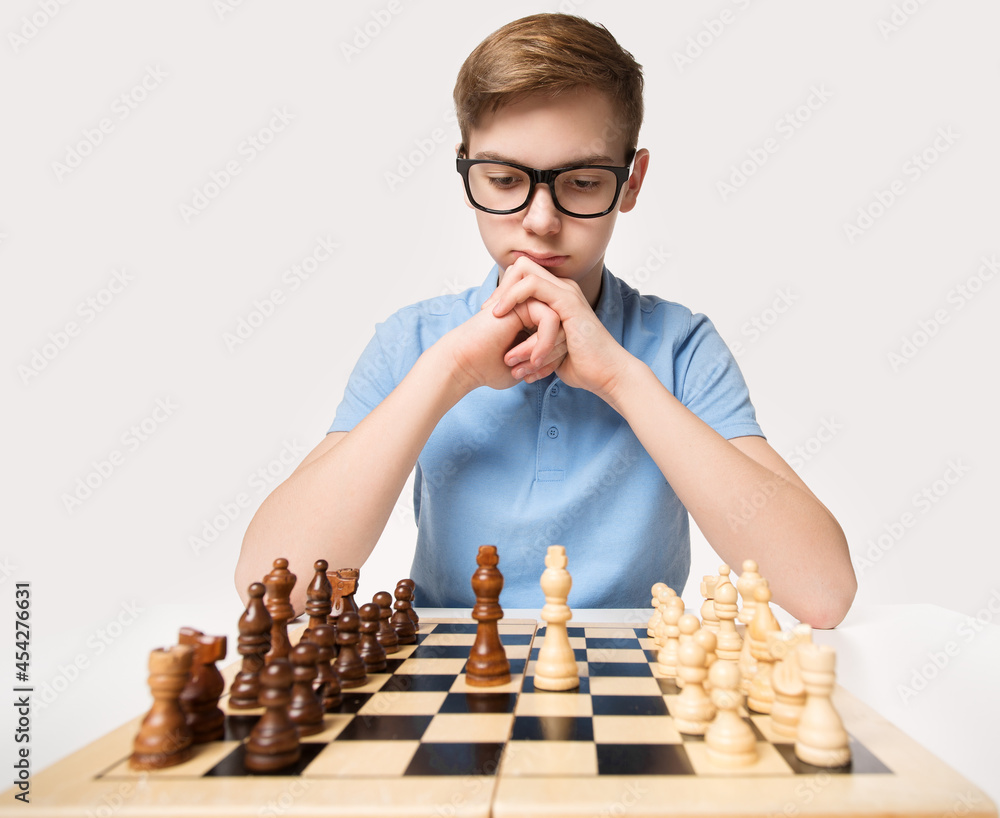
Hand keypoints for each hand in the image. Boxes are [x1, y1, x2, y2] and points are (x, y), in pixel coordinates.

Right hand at [440, 293, 565, 392]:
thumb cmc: (489, 369)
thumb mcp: (525, 366)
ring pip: (560, 322)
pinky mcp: (521, 302)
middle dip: (554, 354)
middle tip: (532, 372)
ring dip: (549, 349)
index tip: (535, 377)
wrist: (464, 364)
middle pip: (565, 326)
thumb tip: (569, 359)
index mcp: (529, 321)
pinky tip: (531, 357)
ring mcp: (525, 303)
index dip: (553, 359)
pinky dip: (544, 342)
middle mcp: (528, 308)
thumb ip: (545, 357)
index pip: (561, 335)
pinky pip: (550, 319)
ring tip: (530, 366)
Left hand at [482, 256, 633, 398]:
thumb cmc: (577, 364)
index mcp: (557, 297)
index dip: (503, 291)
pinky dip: (512, 298)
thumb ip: (532, 336)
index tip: (491, 316)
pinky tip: (501, 316)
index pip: (522, 277)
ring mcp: (566, 291)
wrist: (604, 374)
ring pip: (524, 272)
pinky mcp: (567, 300)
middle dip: (500, 289)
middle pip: (521, 267)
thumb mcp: (546, 347)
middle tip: (488, 313)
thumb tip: (510, 343)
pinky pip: (532, 286)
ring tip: (492, 319)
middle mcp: (562, 288)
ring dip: (505, 297)